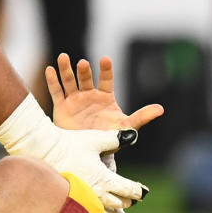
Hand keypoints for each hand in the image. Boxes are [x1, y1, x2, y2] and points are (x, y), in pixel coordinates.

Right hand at [46, 53, 163, 130]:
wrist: (88, 155)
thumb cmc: (108, 140)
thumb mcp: (125, 128)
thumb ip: (141, 117)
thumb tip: (161, 109)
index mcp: (105, 98)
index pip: (106, 80)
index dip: (106, 70)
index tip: (105, 60)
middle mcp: (89, 96)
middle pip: (86, 79)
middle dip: (84, 71)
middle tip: (82, 64)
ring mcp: (74, 100)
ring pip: (69, 81)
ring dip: (66, 70)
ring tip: (63, 58)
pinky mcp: (61, 108)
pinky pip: (56, 92)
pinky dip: (53, 81)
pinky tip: (50, 69)